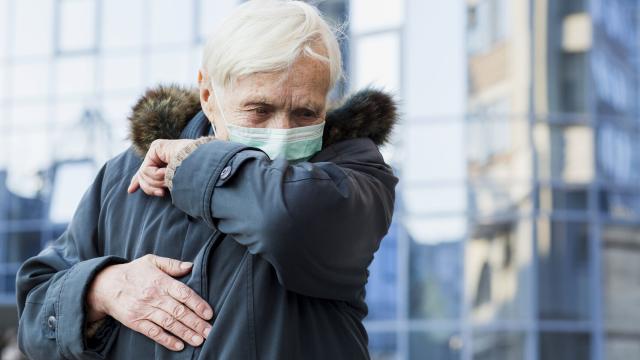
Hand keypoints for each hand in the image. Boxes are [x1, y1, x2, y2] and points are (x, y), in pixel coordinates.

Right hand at [86, 254, 213, 350]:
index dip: (198, 304)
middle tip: (209, 332)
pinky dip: (166, 340)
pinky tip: (178, 346)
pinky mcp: (135, 322)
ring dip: (185, 333)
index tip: (209, 314)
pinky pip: (153, 332)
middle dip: (196, 323)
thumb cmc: (133, 272)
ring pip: (169, 323)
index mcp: (160, 281)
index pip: (183, 293)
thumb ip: (172, 264)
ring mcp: (144, 310)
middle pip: (179, 311)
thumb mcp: (151, 261)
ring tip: (199, 340)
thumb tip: (190, 266)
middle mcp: (154, 296)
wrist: (104, 285)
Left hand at [127, 139, 193, 196]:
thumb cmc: (192, 177)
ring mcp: (158, 149)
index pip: (146, 171)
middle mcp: (160, 154)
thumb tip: (137, 189)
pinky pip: (147, 169)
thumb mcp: (172, 185)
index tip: (130, 190)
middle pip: (143, 175)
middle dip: (150, 187)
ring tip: (168, 182)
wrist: (201, 166)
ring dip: (156, 182)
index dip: (137, 181)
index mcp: (165, 162)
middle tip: (161, 193)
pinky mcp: (156, 147)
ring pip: (144, 174)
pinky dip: (156, 176)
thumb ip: (159, 185)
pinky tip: (166, 172)